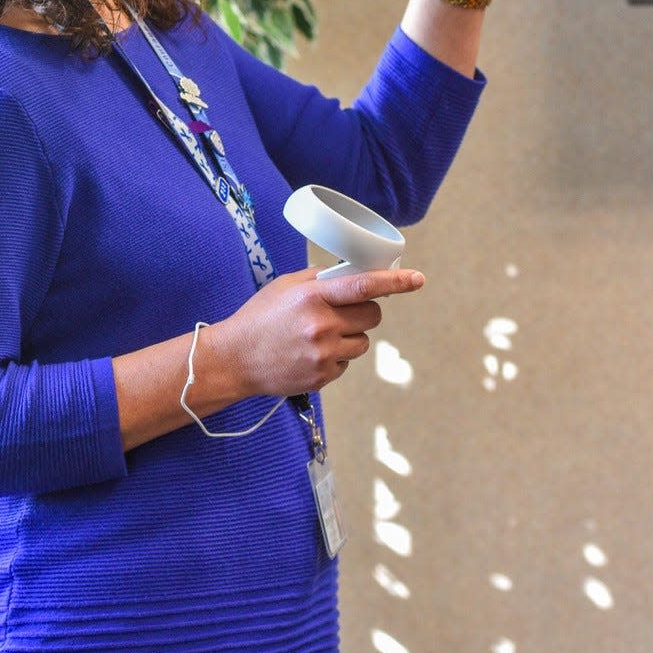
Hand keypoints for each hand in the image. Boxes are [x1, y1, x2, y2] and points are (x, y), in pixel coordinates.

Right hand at [212, 264, 424, 398]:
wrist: (234, 359)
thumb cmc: (260, 317)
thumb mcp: (286, 286)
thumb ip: (320, 279)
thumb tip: (353, 274)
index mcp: (312, 296)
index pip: (363, 286)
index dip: (395, 282)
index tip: (418, 279)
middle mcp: (321, 326)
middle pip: (371, 316)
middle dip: (365, 311)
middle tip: (344, 311)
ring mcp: (322, 355)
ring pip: (363, 342)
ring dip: (351, 336)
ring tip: (321, 335)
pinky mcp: (322, 378)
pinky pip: (347, 363)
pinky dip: (336, 357)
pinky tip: (311, 353)